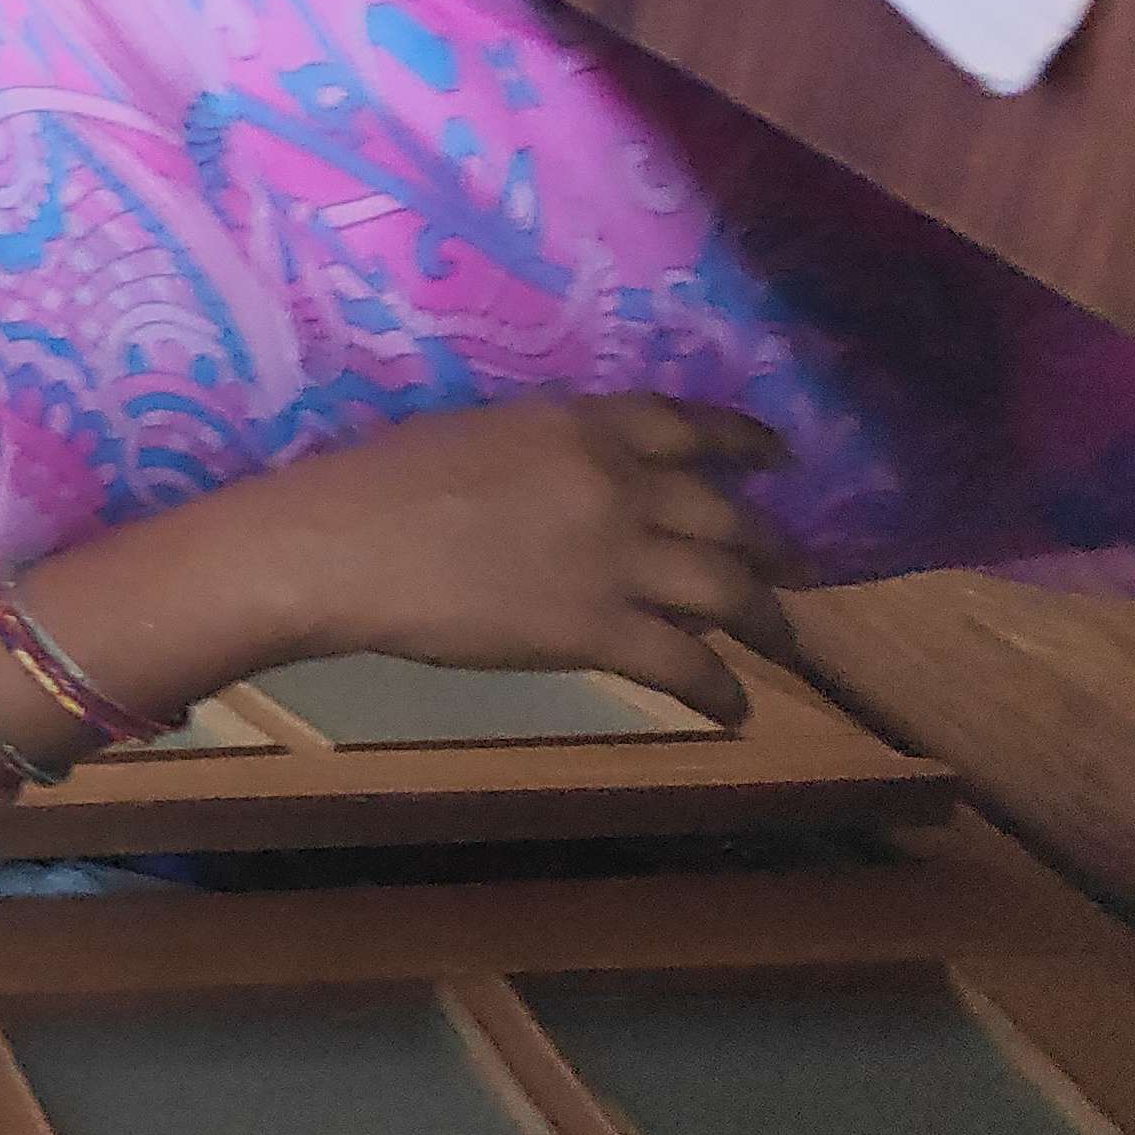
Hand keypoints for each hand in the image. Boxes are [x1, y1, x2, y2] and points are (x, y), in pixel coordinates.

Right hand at [242, 397, 803, 722]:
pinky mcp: (597, 629)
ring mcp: (614, 558)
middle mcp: (618, 484)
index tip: (782, 459)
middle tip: (797, 567)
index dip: (746, 443)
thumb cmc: (377, 483)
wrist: (338, 547)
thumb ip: (547, 452)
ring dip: (768, 621)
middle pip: (728, 515)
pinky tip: (735, 709)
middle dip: (773, 546)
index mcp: (581, 425)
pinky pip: (686, 664)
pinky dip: (720, 690)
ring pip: (728, 591)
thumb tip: (583, 481)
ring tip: (785, 641)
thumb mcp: (477, 434)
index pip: (689, 425)